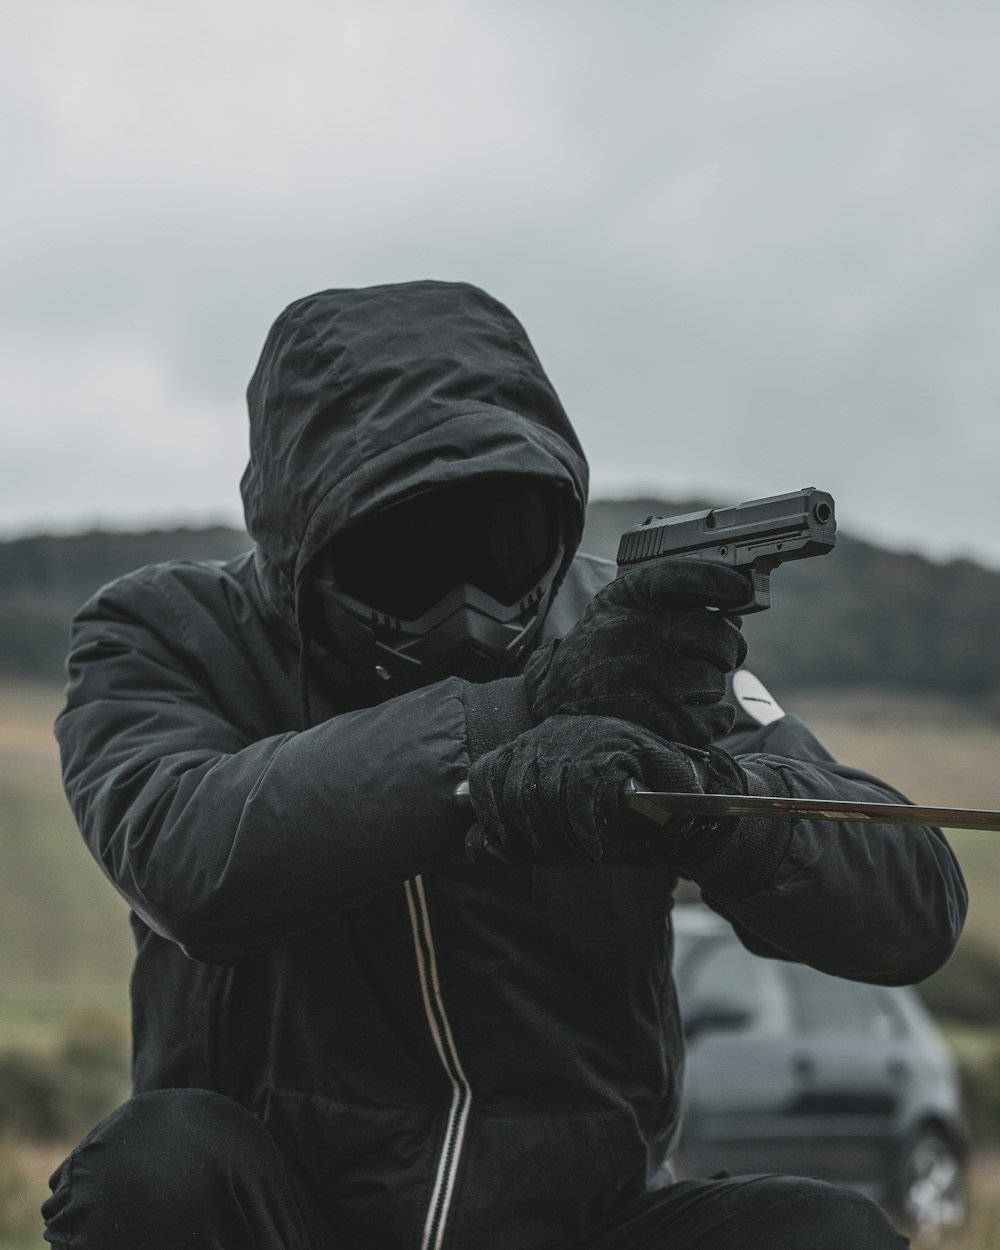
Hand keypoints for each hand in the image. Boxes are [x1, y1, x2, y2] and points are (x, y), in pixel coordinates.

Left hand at [465, 714, 745, 866]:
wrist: (689, 816)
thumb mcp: (558, 837)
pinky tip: (603, 842)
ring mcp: (590, 737)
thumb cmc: (622, 827)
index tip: (515, 844)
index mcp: (536, 747)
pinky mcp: (622, 747)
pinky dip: (591, 825)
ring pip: (547, 789)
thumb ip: (514, 839)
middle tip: (566, 852)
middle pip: (515, 788)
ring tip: (588, 847)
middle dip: (535, 834)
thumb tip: (473, 843)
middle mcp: (557, 733)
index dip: (494, 817)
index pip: (487, 774)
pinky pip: (588, 788)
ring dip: (565, 834)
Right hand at [522, 559, 748, 748]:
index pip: (687, 576)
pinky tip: (693, 709)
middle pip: (719, 636)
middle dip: (726, 648)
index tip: (741, 590)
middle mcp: (639, 632)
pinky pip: (715, 717)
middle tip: (715, 654)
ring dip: (710, 686)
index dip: (721, 581)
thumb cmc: (602, 644)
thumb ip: (667, 591)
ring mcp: (650, 678)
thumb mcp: (619, 603)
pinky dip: (714, 717)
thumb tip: (736, 603)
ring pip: (716, 680)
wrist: (558, 696)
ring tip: (686, 684)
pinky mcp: (659, 720)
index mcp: (630, 598)